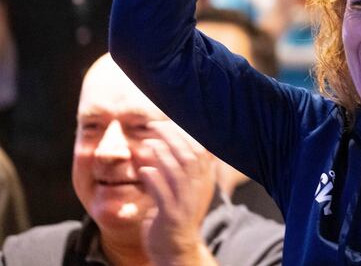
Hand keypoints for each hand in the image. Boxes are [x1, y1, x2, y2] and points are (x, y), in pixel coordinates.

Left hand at [138, 121, 216, 265]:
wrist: (176, 249)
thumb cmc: (176, 215)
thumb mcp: (185, 189)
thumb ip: (178, 169)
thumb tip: (163, 142)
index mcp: (204, 181)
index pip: (202, 149)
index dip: (186, 133)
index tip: (168, 122)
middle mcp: (199, 190)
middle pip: (190, 156)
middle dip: (172, 137)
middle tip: (154, 126)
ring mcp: (186, 203)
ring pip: (178, 172)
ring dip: (162, 155)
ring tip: (148, 144)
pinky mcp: (171, 216)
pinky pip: (163, 193)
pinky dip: (153, 179)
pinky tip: (144, 170)